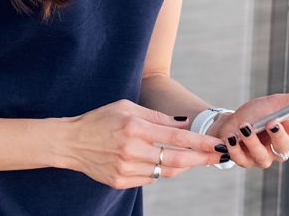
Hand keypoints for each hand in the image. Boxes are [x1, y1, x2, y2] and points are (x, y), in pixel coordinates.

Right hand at [60, 99, 227, 188]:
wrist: (70, 142)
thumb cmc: (99, 120)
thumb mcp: (126, 107)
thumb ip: (157, 117)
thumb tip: (184, 124)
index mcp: (135, 127)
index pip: (178, 138)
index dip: (202, 142)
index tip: (218, 144)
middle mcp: (132, 150)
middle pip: (177, 159)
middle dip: (202, 158)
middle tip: (218, 156)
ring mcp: (126, 168)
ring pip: (166, 171)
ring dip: (184, 165)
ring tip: (194, 159)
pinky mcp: (121, 181)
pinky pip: (150, 178)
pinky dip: (160, 170)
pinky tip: (163, 162)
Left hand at [209, 91, 288, 169]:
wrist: (231, 123)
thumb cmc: (255, 114)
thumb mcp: (271, 103)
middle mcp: (279, 148)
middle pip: (285, 146)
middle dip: (279, 135)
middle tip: (272, 123)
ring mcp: (263, 157)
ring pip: (262, 156)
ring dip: (253, 141)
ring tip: (244, 127)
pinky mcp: (246, 161)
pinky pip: (242, 159)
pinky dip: (235, 149)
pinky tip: (231, 138)